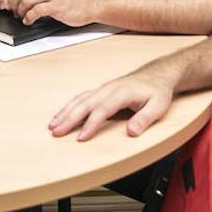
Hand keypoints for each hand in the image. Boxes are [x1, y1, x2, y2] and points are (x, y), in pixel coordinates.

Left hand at [8, 0, 100, 25]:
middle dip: (14, 5)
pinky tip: (29, 21)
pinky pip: (35, 11)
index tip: (12, 5)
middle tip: (15, 13)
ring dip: (20, 12)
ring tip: (22, 18)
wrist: (93, 3)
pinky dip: (28, 18)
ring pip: (26, 1)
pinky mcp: (56, 6)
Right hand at [48, 64, 177, 140]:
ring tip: (52, 126)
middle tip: (56, 132)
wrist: (157, 74)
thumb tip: (131, 132)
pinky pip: (81, 98)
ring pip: (80, 99)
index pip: (103, 109)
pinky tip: (61, 116)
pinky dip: (69, 107)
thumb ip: (145, 119)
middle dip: (69, 118)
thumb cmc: (157, 91)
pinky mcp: (101, 91)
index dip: (91, 124)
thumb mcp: (158, 106)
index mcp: (122, 92)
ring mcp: (103, 89)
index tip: (81, 137)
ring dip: (65, 112)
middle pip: (85, 103)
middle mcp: (109, 89)